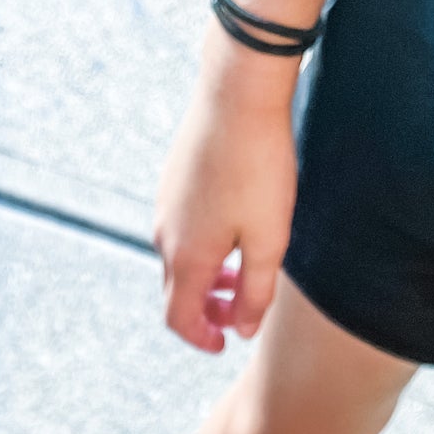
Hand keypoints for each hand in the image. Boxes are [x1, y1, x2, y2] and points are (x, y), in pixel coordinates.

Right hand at [154, 38, 298, 352]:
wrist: (237, 93)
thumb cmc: (260, 167)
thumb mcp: (270, 240)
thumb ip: (257, 293)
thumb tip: (243, 329)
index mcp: (186, 259)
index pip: (179, 320)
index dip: (201, 339)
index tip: (226, 341)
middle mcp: (165, 237)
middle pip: (176, 292)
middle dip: (207, 309)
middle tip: (241, 309)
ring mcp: (164, 206)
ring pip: (179, 259)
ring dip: (207, 276)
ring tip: (244, 268)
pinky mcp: (171, 181)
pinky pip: (181, 229)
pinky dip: (203, 246)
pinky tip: (234, 226)